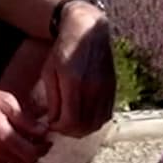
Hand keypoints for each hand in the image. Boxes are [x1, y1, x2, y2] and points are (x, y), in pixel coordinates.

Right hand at [0, 82, 51, 162]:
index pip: (31, 155)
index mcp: (4, 137)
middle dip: (32, 154)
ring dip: (19, 158)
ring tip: (20, 143)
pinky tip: (5, 146)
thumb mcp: (7, 102)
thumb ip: (26, 120)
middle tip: (35, 141)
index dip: (42, 149)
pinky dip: (5, 159)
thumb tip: (42, 131)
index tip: (46, 141)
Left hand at [42, 3, 115, 137]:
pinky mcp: (112, 89)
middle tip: (60, 125)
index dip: (58, 128)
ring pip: (96, 124)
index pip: (70, 121)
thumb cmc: (63, 50)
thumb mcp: (49, 71)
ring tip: (71, 121)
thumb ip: (52, 99)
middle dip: (69, 131)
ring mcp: (105, 89)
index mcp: (73, 82)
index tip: (51, 123)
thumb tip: (54, 122)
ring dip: (82, 129)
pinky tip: (84, 115)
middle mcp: (93, 88)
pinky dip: (94, 121)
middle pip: (84, 127)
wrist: (88, 31)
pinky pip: (105, 115)